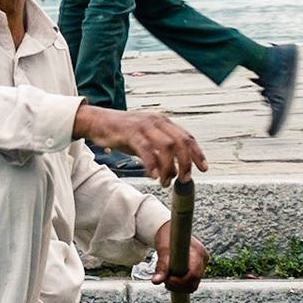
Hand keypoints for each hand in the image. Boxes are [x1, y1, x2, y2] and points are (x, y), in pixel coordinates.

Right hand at [73, 104, 207, 184]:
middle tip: (184, 179)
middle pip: (181, 142)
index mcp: (163, 122)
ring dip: (169, 167)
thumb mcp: (146, 141)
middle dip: (186, 163)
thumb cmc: (122, 132)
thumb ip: (160, 153)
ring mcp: (144, 125)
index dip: (198, 153)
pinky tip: (154, 175)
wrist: (98, 121)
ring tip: (165, 182)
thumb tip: (174, 171)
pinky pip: (146, 149)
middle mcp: (157, 121)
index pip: (187, 137)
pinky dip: (152, 164)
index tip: (203, 168)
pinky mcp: (130, 132)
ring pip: (167, 146)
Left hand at [151, 221, 208, 294]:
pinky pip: (192, 282)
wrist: (170, 232)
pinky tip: (171, 278)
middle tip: (165, 280)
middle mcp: (203, 259)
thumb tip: (156, 281)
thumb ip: (161, 267)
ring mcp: (202, 264)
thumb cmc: (167, 237)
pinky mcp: (198, 267)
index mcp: (198, 253)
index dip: (181, 281)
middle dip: (178, 285)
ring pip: (193, 284)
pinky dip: (181, 284)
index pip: (194, 275)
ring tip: (167, 279)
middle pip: (194, 282)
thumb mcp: (163, 251)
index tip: (168, 279)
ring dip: (179, 286)